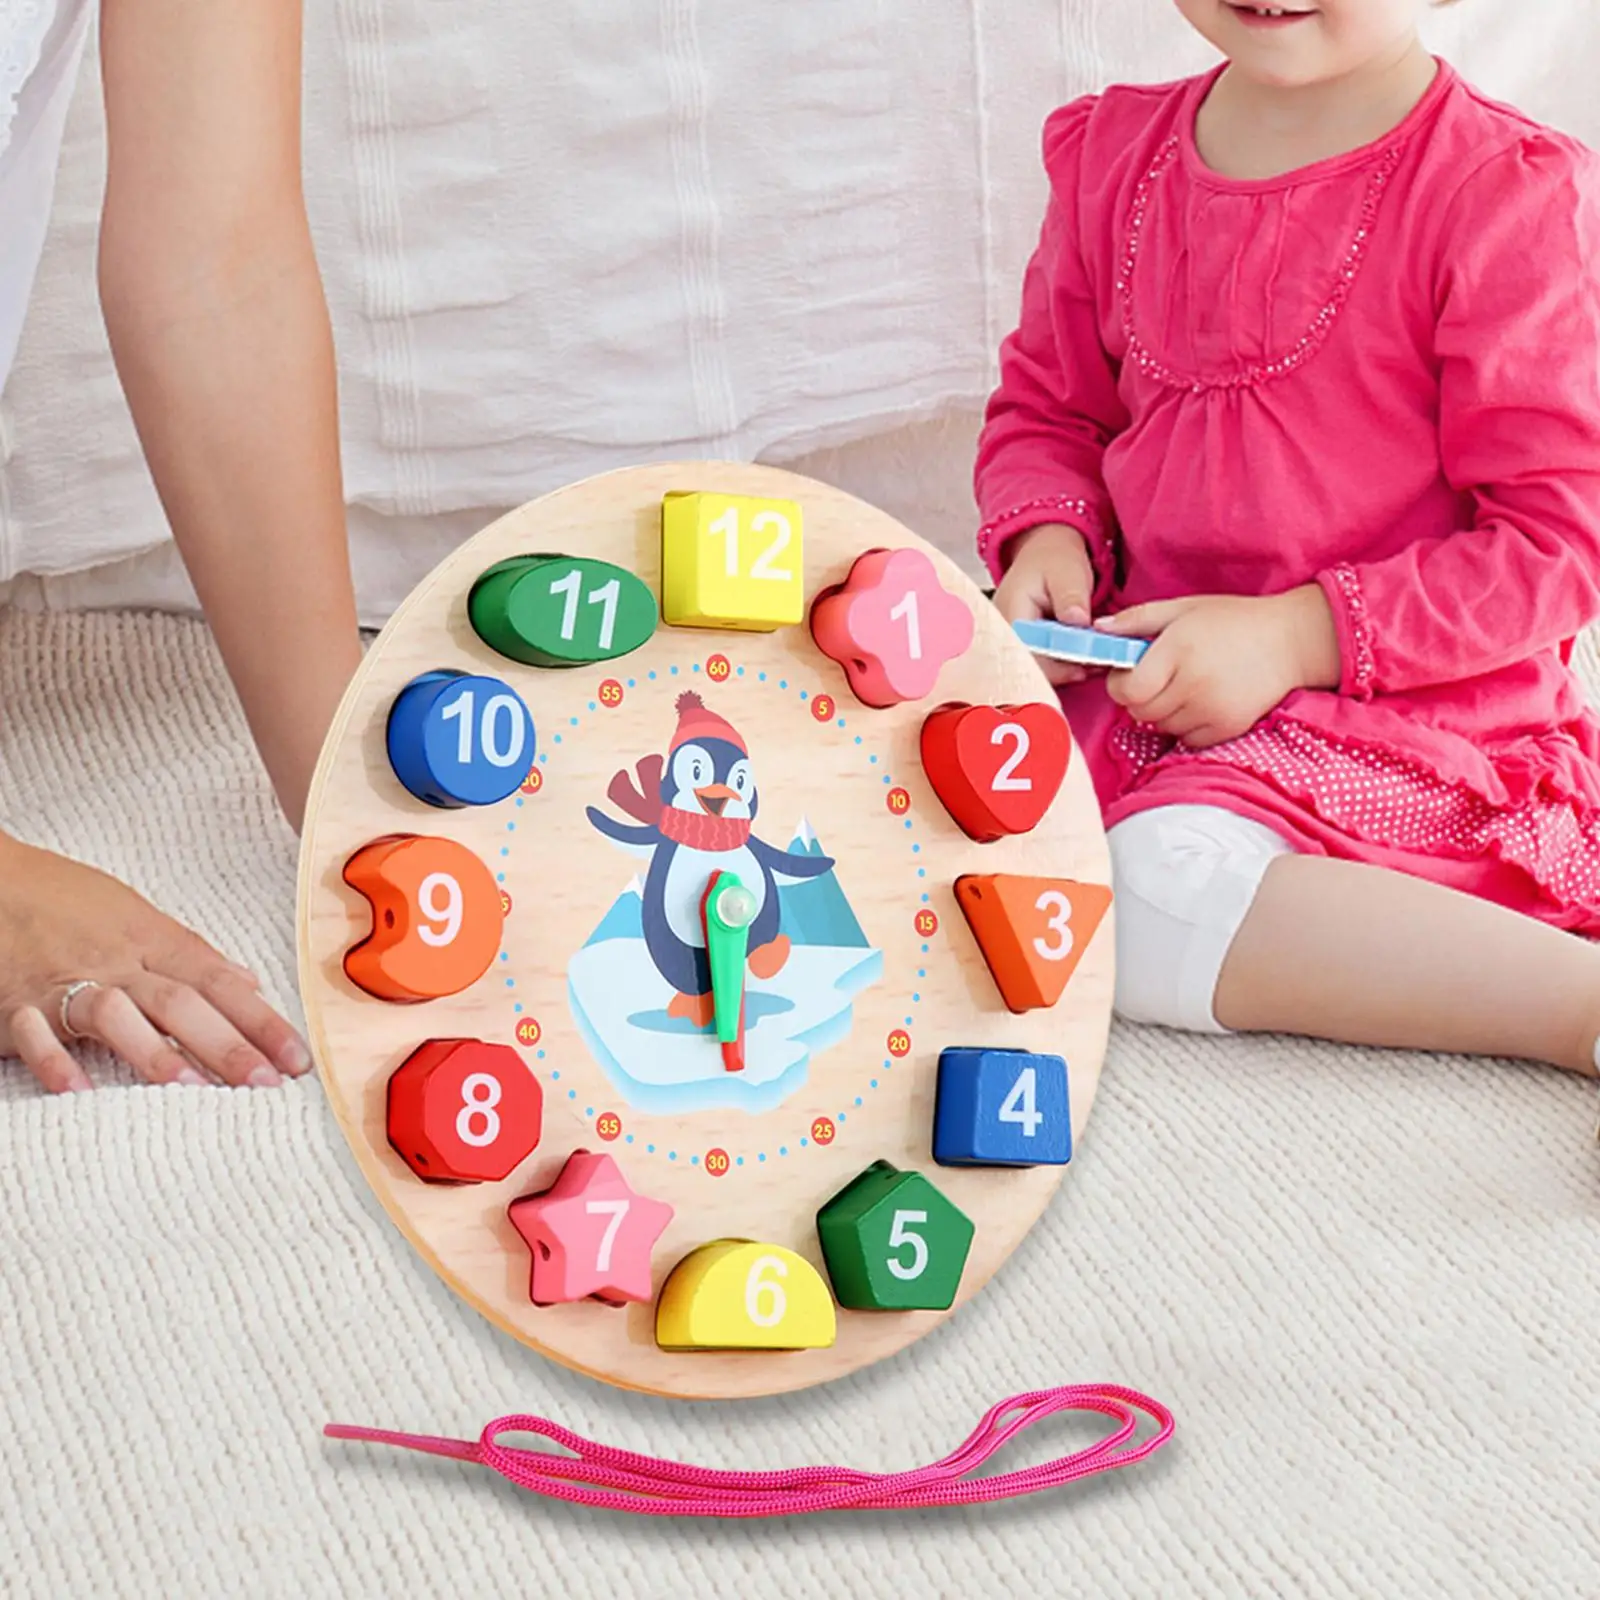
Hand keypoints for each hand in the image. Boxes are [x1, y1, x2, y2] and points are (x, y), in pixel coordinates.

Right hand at [0, 834, 311, 1093]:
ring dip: (154, 1052)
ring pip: (115, 1014)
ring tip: (191, 1089)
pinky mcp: (15, 1003)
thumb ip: (191, 954)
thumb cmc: (67, 899)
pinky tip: (80, 1091)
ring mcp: (64, 981)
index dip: (262, 1021)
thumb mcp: (137, 915)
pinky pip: (35, 1032)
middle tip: (266, 1082)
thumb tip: (249, 983)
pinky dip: (55, 1060)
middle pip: (180, 1001)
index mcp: (151, 940)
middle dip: (227, 1044)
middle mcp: (116, 962)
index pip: (219, 983)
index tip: (297, 1058)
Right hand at [991, 523, 1098, 685]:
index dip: (1055, 667)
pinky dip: (1061, 664)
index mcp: (1011, 612)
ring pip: (1035, 668)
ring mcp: (1011, 639)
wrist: (1045, 553)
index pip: (1028, 653)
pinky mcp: (1022, 644)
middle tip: (1093, 667)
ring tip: (1092, 664)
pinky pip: (1039, 663)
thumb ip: (1071, 596)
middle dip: (1062, 672)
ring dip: (1063, 670)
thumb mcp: (1067, 572)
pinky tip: (1081, 661)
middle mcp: (1004, 631)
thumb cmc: (1054, 560)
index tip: (1083, 667)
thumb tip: (1078, 621)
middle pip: (1029, 666)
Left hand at [1098, 586, 1340, 747]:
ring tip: (1185, 685)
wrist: (1292, 641)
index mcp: (1178, 651)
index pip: (1127, 690)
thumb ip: (1136, 620)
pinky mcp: (1227, 728)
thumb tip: (1096, 629)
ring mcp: (1212, 710)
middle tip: (1159, 677)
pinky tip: (1202, 701)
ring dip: (1163, 711)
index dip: (1121, 683)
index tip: (1131, 672)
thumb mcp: (1182, 608)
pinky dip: (1186, 725)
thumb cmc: (1232, 620)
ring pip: (1161, 726)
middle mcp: (1194, 684)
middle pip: (1140, 711)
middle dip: (1140, 697)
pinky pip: (1186, 738)